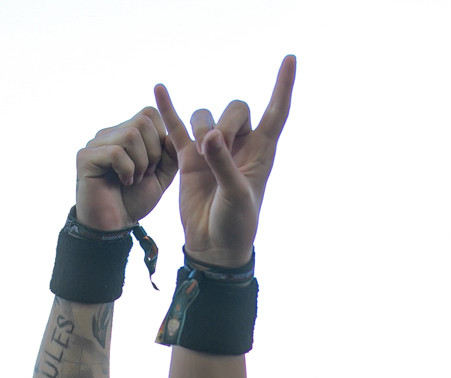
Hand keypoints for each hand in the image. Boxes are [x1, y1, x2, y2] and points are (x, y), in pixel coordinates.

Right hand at [76, 107, 176, 233]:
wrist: (115, 225)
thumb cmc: (135, 200)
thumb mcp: (161, 175)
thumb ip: (171, 153)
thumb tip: (173, 132)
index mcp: (125, 133)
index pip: (149, 113)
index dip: (160, 137)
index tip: (155, 163)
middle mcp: (109, 134)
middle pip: (142, 121)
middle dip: (153, 152)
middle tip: (145, 174)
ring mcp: (95, 144)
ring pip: (130, 135)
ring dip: (140, 163)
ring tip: (134, 179)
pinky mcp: (85, 157)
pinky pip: (115, 152)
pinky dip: (127, 170)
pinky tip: (124, 182)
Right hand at [153, 56, 294, 267]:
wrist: (214, 247)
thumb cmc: (236, 224)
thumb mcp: (236, 195)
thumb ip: (223, 164)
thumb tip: (209, 135)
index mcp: (261, 152)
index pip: (276, 112)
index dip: (283, 86)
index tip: (291, 58)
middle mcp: (238, 146)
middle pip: (236, 109)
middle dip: (226, 122)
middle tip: (216, 148)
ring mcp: (212, 150)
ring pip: (206, 116)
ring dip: (202, 127)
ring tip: (200, 153)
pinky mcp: (188, 159)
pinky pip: (177, 128)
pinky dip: (169, 109)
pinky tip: (159, 89)